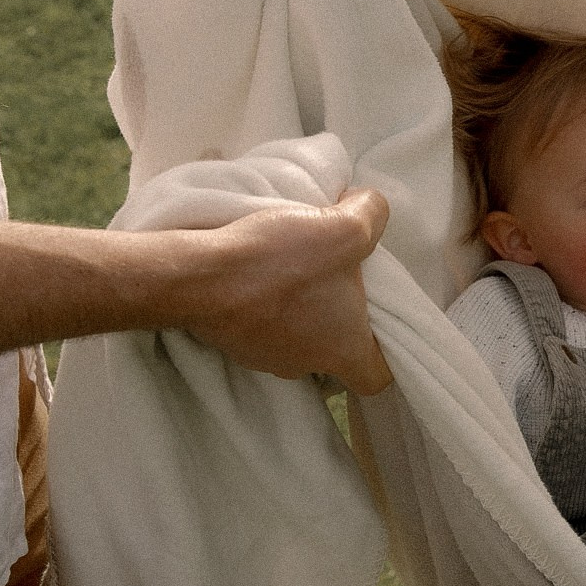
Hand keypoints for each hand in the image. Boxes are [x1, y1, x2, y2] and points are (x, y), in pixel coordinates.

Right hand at [173, 187, 393, 394]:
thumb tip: (370, 207)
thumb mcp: (345, 227)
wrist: (201, 276)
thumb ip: (372, 214)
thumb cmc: (282, 262)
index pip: (375, 379)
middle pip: (334, 354)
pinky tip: (261, 275)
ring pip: (297, 341)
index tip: (377, 329)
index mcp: (343, 350)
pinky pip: (262, 330)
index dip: (383, 358)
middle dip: (338, 322)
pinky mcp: (234, 344)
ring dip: (299, 313)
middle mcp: (306, 365)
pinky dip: (265, 308)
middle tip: (336, 284)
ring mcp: (266, 358)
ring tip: (295, 271)